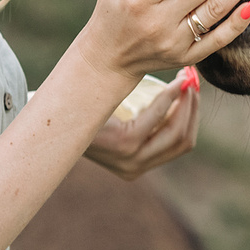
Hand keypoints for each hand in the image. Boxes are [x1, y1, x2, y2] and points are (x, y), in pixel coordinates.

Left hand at [84, 69, 199, 179]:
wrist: (55, 115)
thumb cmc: (89, 112)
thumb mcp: (122, 117)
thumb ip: (148, 114)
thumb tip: (183, 90)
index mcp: (138, 166)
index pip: (180, 144)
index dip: (192, 116)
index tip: (194, 90)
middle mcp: (136, 169)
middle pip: (183, 141)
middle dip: (193, 109)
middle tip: (193, 82)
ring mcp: (131, 160)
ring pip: (176, 133)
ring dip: (185, 104)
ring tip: (185, 81)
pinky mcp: (124, 145)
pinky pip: (156, 120)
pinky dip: (167, 101)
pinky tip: (171, 85)